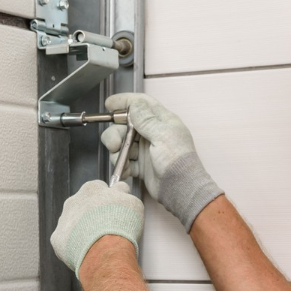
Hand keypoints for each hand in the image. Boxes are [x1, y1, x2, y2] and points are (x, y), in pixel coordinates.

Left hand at [50, 180, 143, 275]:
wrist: (104, 249)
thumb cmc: (119, 225)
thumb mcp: (133, 203)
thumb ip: (123, 194)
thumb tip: (121, 192)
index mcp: (92, 189)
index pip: (99, 188)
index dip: (108, 199)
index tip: (114, 208)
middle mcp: (74, 200)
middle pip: (84, 205)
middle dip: (94, 214)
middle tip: (107, 227)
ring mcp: (64, 219)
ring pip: (75, 222)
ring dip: (84, 229)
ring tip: (98, 241)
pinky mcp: (58, 238)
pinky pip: (67, 240)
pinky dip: (76, 245)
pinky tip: (88, 250)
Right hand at [101, 93, 223, 230]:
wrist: (181, 190)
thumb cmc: (176, 159)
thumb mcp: (162, 135)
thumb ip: (146, 119)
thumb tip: (133, 103)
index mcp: (162, 121)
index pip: (141, 104)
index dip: (124, 101)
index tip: (109, 105)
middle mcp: (152, 133)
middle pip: (126, 125)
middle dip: (115, 133)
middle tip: (113, 144)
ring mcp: (145, 150)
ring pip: (122, 143)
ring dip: (117, 151)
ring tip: (120, 160)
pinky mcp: (140, 166)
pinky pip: (125, 161)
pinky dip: (122, 165)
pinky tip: (127, 171)